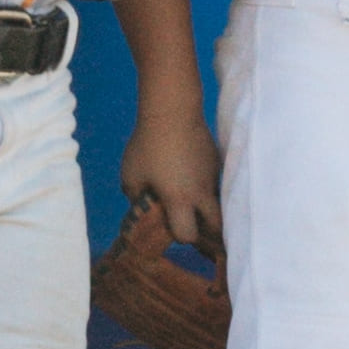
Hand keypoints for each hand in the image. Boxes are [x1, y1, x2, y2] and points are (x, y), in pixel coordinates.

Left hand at [122, 112, 223, 267]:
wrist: (172, 111)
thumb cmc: (147, 145)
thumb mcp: (131, 175)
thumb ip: (137, 198)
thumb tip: (144, 207)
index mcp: (180, 200)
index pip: (188, 235)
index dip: (180, 237)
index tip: (170, 227)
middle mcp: (202, 193)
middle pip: (217, 227)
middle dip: (208, 234)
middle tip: (194, 228)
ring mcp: (213, 176)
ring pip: (217, 204)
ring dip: (206, 209)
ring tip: (190, 201)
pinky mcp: (216, 161)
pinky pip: (213, 182)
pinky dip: (204, 185)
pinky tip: (190, 173)